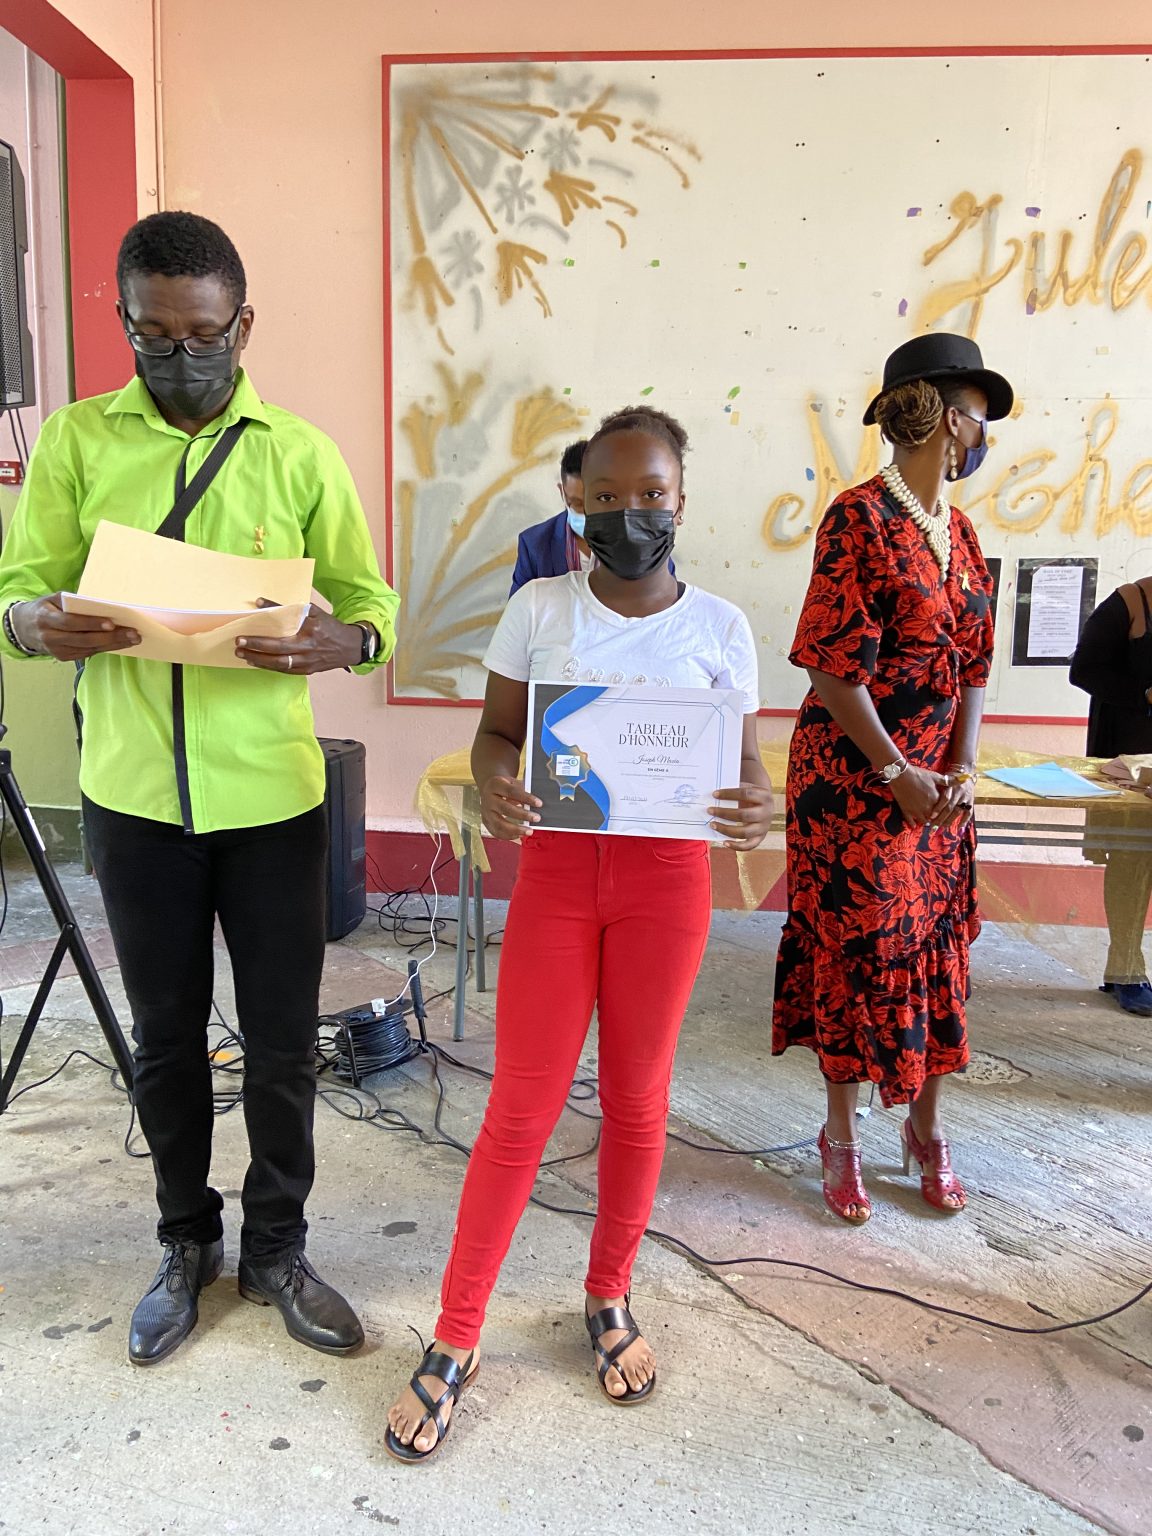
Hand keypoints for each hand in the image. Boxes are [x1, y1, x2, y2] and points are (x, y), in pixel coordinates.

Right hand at [11, 594, 139, 660]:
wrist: (24, 627)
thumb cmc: (45, 608)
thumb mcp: (53, 599)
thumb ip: (73, 602)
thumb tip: (101, 606)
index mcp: (45, 618)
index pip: (70, 622)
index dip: (91, 623)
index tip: (111, 622)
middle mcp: (50, 637)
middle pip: (83, 639)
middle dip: (110, 637)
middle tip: (132, 633)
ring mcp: (56, 650)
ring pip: (88, 649)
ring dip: (113, 645)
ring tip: (133, 639)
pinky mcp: (63, 657)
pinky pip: (87, 653)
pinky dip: (105, 648)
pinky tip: (120, 643)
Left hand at [235, 598, 359, 674]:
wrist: (350, 647)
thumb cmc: (330, 627)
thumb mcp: (315, 612)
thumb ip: (290, 608)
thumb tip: (261, 603)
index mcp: (310, 631)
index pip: (282, 632)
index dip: (263, 635)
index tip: (245, 632)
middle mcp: (308, 648)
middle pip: (278, 651)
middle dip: (256, 648)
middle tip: (239, 644)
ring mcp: (308, 662)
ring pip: (279, 664)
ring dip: (259, 660)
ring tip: (243, 654)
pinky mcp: (308, 671)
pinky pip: (285, 670)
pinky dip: (270, 667)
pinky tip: (257, 662)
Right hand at [479, 775, 540, 840]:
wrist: (489, 788)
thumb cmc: (505, 786)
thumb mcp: (513, 782)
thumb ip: (522, 792)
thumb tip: (536, 805)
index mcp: (495, 784)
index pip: (512, 791)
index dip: (526, 798)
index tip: (539, 803)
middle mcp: (488, 799)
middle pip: (505, 808)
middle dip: (522, 815)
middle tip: (536, 818)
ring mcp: (485, 812)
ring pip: (499, 824)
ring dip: (516, 830)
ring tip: (529, 831)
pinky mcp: (486, 821)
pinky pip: (496, 832)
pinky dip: (508, 836)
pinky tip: (519, 835)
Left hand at [709, 781, 774, 850]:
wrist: (765, 805)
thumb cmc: (751, 795)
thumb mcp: (747, 788)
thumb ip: (734, 789)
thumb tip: (714, 795)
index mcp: (764, 796)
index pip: (746, 794)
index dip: (729, 794)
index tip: (714, 794)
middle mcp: (766, 813)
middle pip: (743, 815)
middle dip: (724, 813)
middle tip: (709, 810)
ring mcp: (764, 827)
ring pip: (744, 832)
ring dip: (725, 829)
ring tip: (712, 824)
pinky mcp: (760, 838)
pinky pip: (748, 845)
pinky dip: (736, 846)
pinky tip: (724, 842)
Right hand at [889, 765, 949, 827]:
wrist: (901, 775)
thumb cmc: (919, 774)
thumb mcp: (935, 776)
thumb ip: (949, 781)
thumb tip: (964, 779)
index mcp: (935, 799)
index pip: (943, 810)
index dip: (945, 813)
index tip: (947, 815)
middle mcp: (927, 807)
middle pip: (934, 818)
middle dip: (937, 819)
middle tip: (938, 822)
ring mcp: (916, 810)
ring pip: (923, 821)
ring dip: (926, 822)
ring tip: (928, 822)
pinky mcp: (906, 810)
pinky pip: (910, 821)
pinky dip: (913, 823)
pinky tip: (914, 825)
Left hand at [927, 772, 975, 829]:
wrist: (964, 769)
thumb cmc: (948, 775)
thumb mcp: (940, 777)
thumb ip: (935, 788)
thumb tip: (924, 793)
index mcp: (950, 786)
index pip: (944, 799)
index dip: (938, 808)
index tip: (931, 816)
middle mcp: (958, 792)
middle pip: (950, 807)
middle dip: (941, 818)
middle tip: (934, 826)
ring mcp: (965, 797)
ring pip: (957, 811)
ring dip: (950, 820)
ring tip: (942, 827)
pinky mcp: (971, 801)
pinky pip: (968, 812)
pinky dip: (964, 820)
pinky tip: (959, 827)